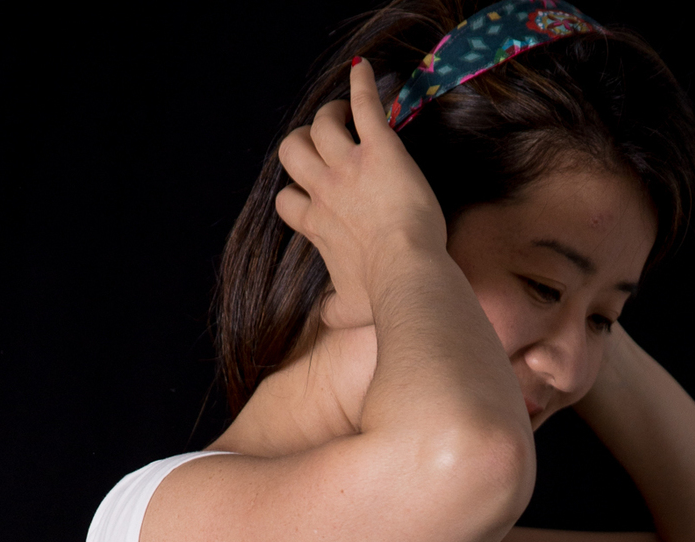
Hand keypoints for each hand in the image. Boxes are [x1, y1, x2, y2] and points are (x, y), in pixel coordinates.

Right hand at [276, 58, 447, 328]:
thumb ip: (332, 309)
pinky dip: (362, 85)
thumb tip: (325, 318)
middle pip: (292, 152)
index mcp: (317, 226)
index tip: (311, 200)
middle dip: (302, 146)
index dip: (296, 198)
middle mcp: (326, 190)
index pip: (287, 202)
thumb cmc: (382, 296)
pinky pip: (364, 106)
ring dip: (330, 115)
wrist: (407, 276)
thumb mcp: (350, 308)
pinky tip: (364, 71)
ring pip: (320, 124)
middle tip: (323, 147)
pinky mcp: (379, 149)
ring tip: (345, 115)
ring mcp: (350, 166)